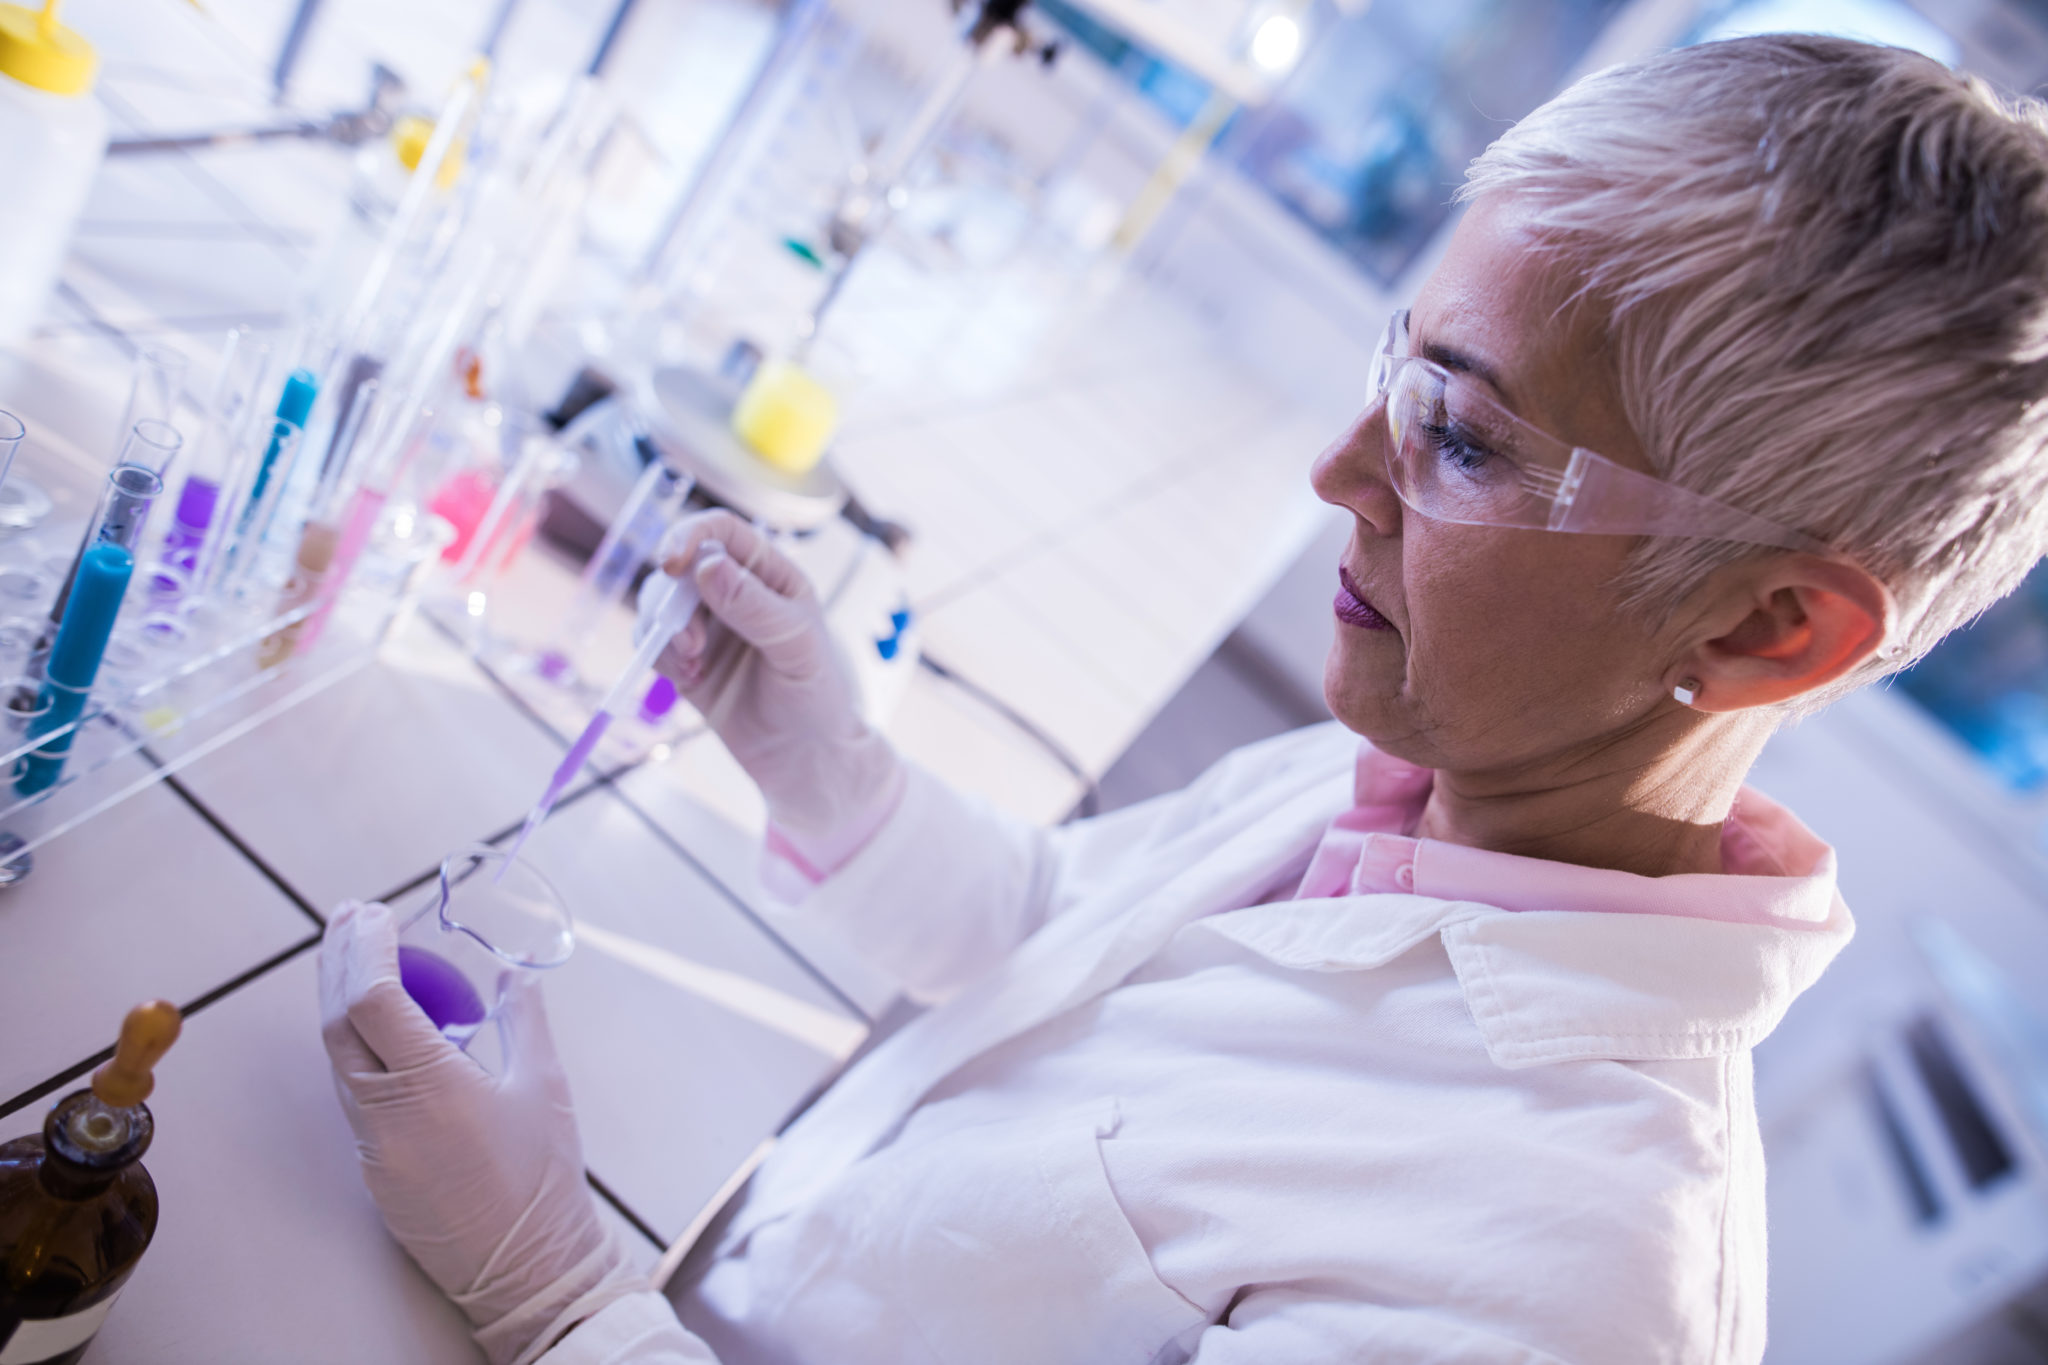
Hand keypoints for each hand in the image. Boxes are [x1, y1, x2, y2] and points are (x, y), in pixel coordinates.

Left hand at [319, 900, 639, 1364]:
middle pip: (338, 1022)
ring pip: (338, 1056)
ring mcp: (372, 1142)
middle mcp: (387, 1113)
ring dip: (341, 999)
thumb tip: (513, 975)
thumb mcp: (545, 1086)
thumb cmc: (543, 1179)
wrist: (526, 1267)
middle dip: (340, 961)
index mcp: (431, 1087)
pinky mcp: (372, 1165)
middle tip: (349, 916)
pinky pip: (352, 1088)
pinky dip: (356, 1041)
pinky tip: (376, 1021)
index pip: (375, 1001)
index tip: (377, 913)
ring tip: (355, 954)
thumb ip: (523, 1020)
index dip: (369, 950)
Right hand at [640, 509, 899, 849]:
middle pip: (680, 566)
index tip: (672, 562)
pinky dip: (658, 655)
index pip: (722, 532)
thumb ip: (754, 606)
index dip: (691, 535)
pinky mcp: (686, 659)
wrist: (803, 759)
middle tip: (690, 640)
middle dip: (673, 598)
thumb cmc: (817, 697)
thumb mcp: (796, 647)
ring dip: (664, 629)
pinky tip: (689, 679)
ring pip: (659, 602)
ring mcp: (707, 625)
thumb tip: (707, 565)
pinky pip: (653, 641)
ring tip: (691, 664)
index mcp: (771, 575)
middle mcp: (734, 592)